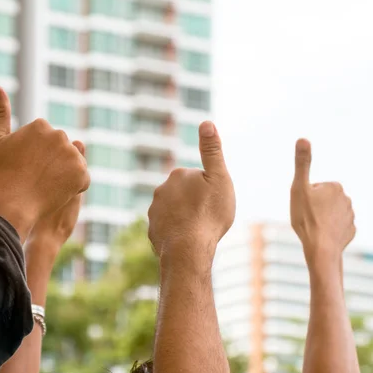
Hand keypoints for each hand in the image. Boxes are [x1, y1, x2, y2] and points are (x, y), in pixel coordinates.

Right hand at [0, 84, 89, 242]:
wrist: (11, 205)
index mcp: (41, 126)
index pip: (45, 137)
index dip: (34, 153)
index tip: (24, 164)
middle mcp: (60, 136)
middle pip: (60, 148)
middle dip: (51, 159)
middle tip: (34, 176)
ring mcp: (73, 156)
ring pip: (72, 162)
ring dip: (63, 171)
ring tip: (45, 183)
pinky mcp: (83, 174)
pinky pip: (81, 178)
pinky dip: (73, 186)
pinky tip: (57, 191)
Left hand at [147, 121, 234, 273]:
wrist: (188, 250)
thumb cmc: (208, 214)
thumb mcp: (219, 178)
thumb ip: (212, 151)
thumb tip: (207, 122)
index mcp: (179, 174)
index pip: (199, 178)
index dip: (210, 190)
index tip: (214, 202)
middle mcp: (162, 190)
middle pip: (186, 194)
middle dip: (196, 203)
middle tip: (209, 217)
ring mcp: (155, 211)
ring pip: (176, 212)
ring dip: (186, 218)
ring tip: (199, 231)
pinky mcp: (153, 231)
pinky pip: (169, 228)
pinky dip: (178, 232)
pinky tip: (188, 241)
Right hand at [290, 139, 355, 271]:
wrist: (322, 249)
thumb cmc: (308, 219)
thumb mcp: (299, 188)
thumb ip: (302, 163)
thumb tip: (302, 138)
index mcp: (335, 186)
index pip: (314, 189)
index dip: (305, 198)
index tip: (304, 207)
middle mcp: (346, 199)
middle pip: (322, 202)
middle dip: (314, 208)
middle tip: (307, 219)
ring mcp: (350, 216)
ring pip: (329, 215)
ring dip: (321, 220)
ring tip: (315, 229)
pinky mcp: (351, 232)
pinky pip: (336, 229)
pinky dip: (329, 232)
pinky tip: (323, 238)